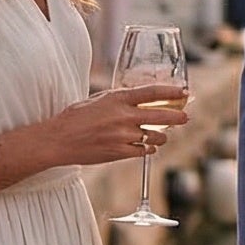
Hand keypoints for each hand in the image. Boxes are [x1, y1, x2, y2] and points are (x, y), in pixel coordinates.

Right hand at [39, 85, 188, 168]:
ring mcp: (123, 135)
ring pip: (155, 137)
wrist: (59, 140)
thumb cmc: (75, 118)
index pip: (152, 92)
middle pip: (161, 116)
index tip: (183, 92)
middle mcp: (123, 116)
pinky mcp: (120, 152)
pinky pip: (144, 151)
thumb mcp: (98, 99)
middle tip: (184, 117)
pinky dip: (148, 149)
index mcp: (118, 98)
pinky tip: (147, 146)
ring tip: (161, 135)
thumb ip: (119, 99)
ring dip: (161, 136)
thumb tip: (139, 99)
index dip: (171, 92)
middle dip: (178, 117)